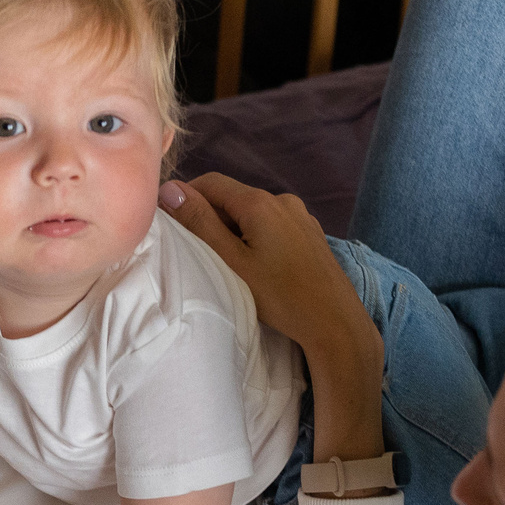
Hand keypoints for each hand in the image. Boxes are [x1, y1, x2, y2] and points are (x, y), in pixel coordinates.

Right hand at [158, 176, 377, 365]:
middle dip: (211, 217)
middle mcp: (282, 199)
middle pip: (233, 197)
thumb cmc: (279, 296)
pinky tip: (259, 264)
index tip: (173, 224)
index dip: (186, 197)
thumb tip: (169, 189)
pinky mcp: (311, 233)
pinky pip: (274, 224)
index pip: (210, 182)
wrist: (335, 321)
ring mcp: (301, 215)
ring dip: (235, 228)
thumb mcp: (231, 261)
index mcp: (259, 202)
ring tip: (228, 262)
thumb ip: (200, 223)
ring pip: (254, 212)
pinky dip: (257, 236)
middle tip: (199, 252)